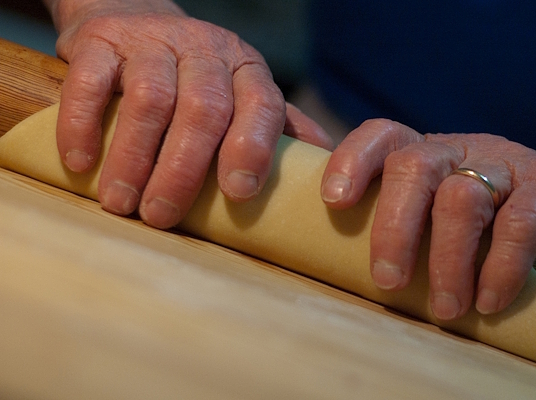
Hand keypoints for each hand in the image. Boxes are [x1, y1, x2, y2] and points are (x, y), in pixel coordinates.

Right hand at [49, 0, 330, 227]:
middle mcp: (206, 50)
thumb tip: (322, 181)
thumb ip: (279, 131)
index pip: (262, 105)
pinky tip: (80, 164)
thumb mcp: (244, 95)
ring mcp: (153, 41)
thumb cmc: (199, 79)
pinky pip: (91, 79)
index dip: (254, 148)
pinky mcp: (101, 40)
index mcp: (247, 69)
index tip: (239, 195)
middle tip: (162, 217)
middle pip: (204, 108)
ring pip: (150, 97)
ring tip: (122, 204)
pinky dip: (83, 123)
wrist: (136, 17)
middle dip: (184, 168)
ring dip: (134, 155)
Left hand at [320, 119, 535, 319]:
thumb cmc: (496, 230)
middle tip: (388, 282)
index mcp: (430, 154)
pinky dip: (501, 264)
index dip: (353, 160)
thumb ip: (407, 229)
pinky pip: (521, 219)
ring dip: (448, 260)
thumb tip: (346, 272)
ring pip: (463, 197)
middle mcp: (464, 150)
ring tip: (445, 309)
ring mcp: (508, 161)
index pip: (384, 136)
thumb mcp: (446, 219)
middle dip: (394, 228)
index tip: (334, 202)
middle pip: (415, 166)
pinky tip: (490, 300)